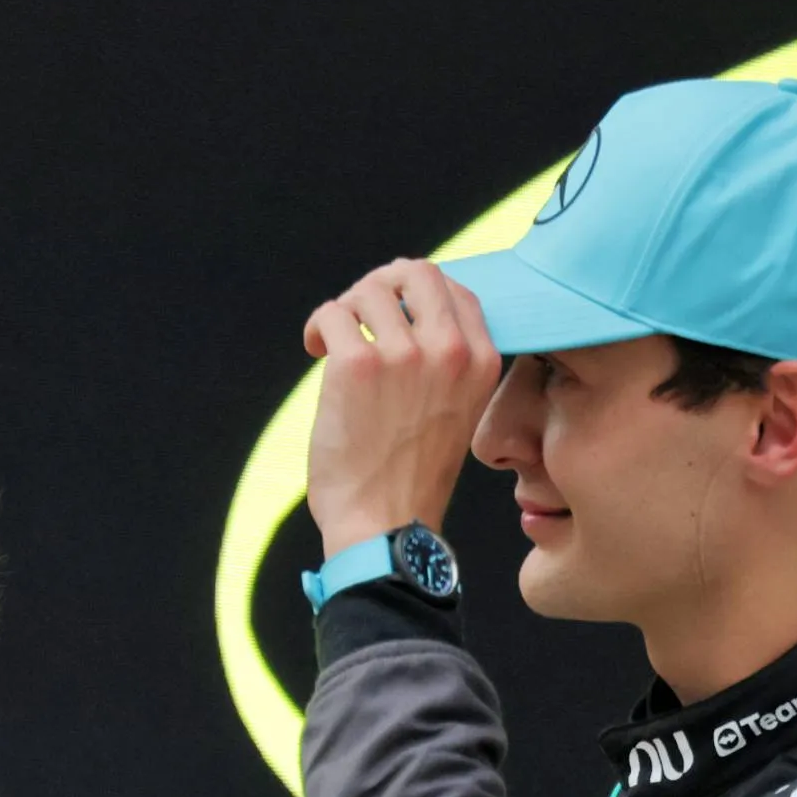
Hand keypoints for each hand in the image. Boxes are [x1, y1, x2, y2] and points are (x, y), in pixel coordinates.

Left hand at [301, 258, 500, 551]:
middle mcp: (450, 351)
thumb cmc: (412, 476)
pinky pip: (332, 314)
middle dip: (381, 283)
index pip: (457, 289)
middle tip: (358, 312)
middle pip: (417, 272)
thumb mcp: (457, 411)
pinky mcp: (356, 366)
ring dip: (343, 309)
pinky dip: (318, 326)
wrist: (385, 525)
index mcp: (483, 362)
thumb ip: (447, 364)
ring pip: (368, 290)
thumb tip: (407, 316)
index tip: (392, 314)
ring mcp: (404, 355)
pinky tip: (314, 349)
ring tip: (331, 340)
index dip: (416, 292)